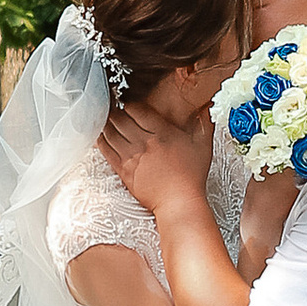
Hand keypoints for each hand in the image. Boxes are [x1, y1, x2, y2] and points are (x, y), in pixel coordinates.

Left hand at [102, 102, 207, 216]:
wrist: (179, 203)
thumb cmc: (191, 177)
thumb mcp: (203, 146)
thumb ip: (204, 123)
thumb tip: (206, 107)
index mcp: (162, 134)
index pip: (138, 110)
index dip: (130, 104)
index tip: (128, 103)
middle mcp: (144, 143)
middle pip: (121, 119)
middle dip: (115, 111)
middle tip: (112, 107)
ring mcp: (132, 157)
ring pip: (111, 132)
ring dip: (106, 123)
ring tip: (106, 118)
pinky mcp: (123, 171)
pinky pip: (106, 150)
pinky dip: (101, 140)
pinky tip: (100, 134)